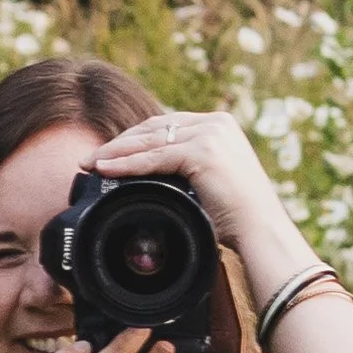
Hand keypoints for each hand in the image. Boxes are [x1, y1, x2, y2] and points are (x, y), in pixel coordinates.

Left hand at [91, 106, 281, 252]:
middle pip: (155, 127)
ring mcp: (210, 134)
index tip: (110, 153)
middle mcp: (216, 123)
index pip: (167, 125)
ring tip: (91, 162)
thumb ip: (188, 171)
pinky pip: (154, 156)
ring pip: (150, 139)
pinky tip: (106, 169)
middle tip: (92, 158)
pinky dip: (127, 164)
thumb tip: (155, 181)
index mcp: (219, 126)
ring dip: (116, 151)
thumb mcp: (211, 183)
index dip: (135, 138)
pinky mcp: (203, 150)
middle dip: (120, 142)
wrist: (260, 230)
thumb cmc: (238, 217)